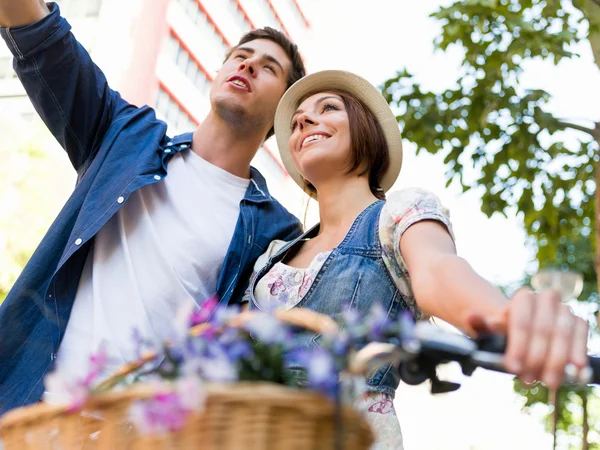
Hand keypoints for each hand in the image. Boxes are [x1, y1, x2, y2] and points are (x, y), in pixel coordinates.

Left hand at [467, 288, 588, 389]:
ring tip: (548, 382)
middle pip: (543, 330)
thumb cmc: (504, 333)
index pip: (521, 322)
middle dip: (535, 357)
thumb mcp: (489, 331)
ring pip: (563, 334)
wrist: (524, 332)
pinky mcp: (578, 322)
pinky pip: (581, 336)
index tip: (513, 367)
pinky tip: (575, 371)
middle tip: (527, 380)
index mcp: (523, 298)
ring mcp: (564, 310)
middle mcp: (546, 298)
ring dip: (556, 360)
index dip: (517, 346)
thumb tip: (470, 316)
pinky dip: (578, 353)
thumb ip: (480, 325)